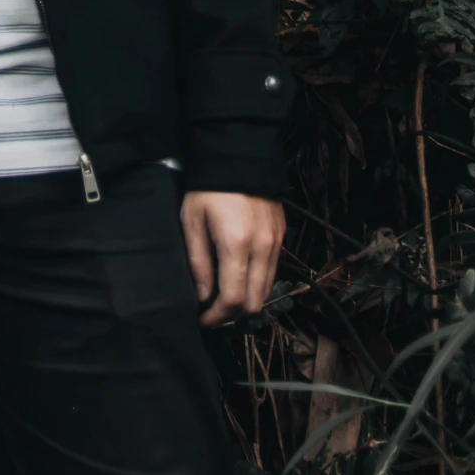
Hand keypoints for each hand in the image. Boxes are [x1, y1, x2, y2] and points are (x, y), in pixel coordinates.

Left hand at [180, 190, 284, 325]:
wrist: (239, 155)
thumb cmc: (207, 188)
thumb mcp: (192, 220)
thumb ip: (198, 261)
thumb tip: (203, 297)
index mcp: (237, 244)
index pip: (233, 299)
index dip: (217, 317)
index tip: (203, 319)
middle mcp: (262, 248)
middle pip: (255, 303)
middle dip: (233, 315)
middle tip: (213, 311)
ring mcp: (276, 242)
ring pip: (267, 290)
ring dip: (247, 300)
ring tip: (225, 295)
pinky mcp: (281, 235)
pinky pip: (272, 271)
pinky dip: (257, 283)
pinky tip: (240, 275)